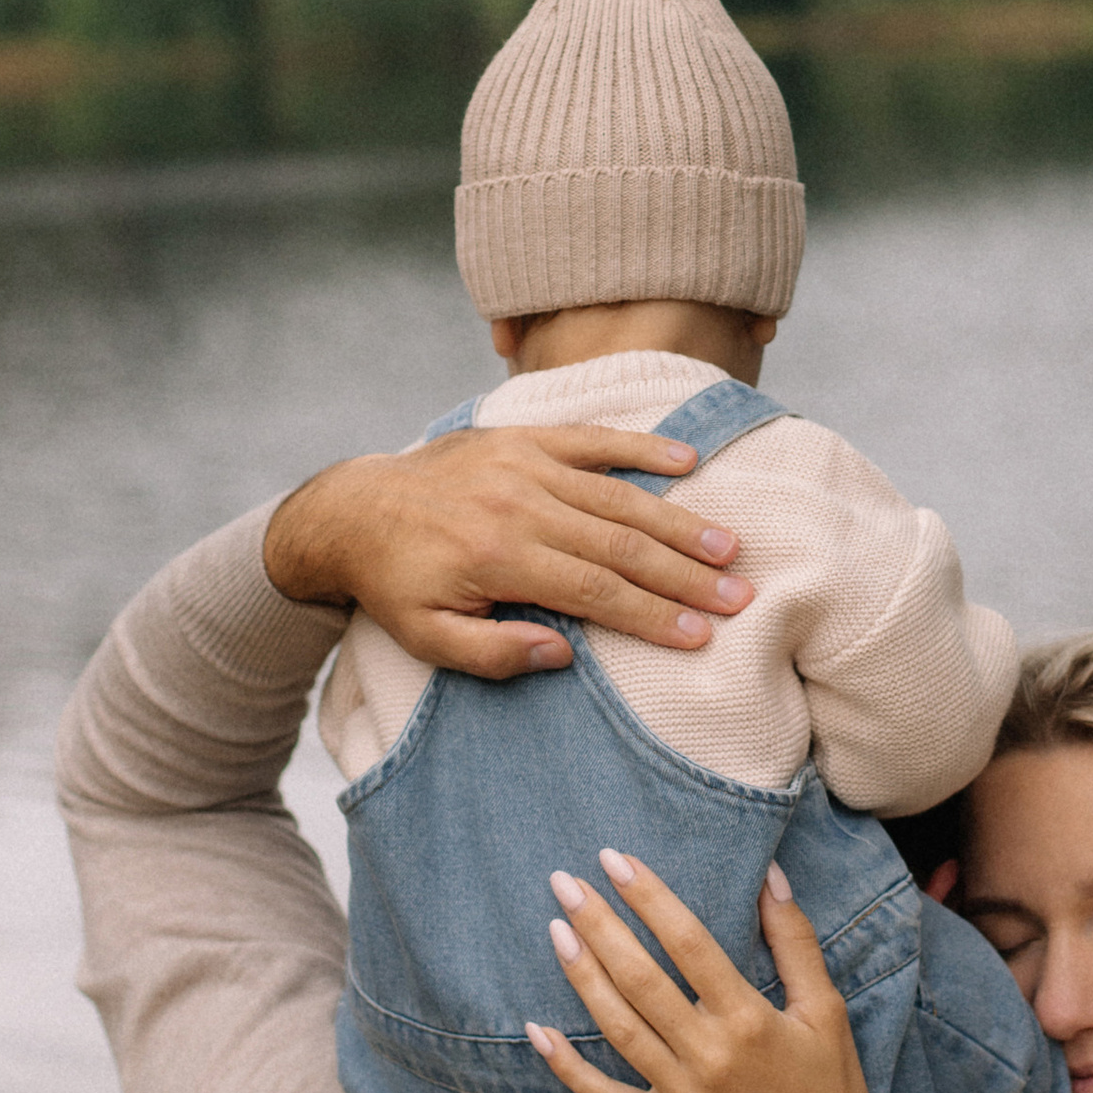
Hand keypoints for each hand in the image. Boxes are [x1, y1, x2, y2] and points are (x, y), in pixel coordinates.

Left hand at [262, 425, 755, 680]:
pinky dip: (641, 448)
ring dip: (677, 523)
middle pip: (619, 544)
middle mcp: (518, 504)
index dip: (651, 614)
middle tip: (738, 595)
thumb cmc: (396, 584)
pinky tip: (686, 462)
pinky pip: (591, 441)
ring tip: (727, 547)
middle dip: (683, 574)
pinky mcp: (523, 438)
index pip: (593, 590)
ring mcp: (524, 465)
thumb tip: (563, 654)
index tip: (699, 633)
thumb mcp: (427, 638)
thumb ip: (492, 652)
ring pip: (617, 496)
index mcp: (497, 557)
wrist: (355, 509)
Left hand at [525, 848, 891, 1092]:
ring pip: (618, 1028)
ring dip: (582, 977)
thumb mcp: (827, 1009)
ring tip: (556, 930)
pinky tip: (537, 1030)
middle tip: (564, 882)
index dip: (649, 898)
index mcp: (750, 1020)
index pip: (688, 943)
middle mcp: (709, 1056)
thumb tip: (771, 875)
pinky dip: (568, 1066)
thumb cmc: (830, 1086)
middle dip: (599, 925)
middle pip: (641, 980)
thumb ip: (795, 941)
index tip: (615, 860)